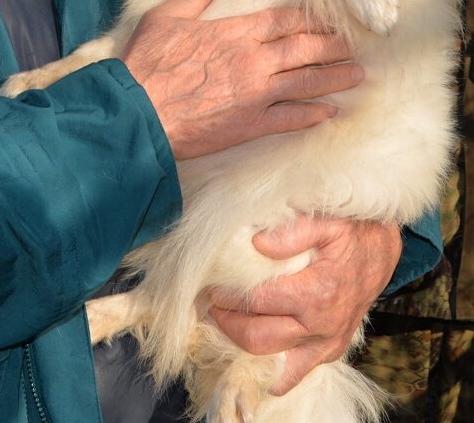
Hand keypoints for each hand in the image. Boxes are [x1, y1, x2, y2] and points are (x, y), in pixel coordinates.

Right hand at [123, 0, 361, 159]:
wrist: (139, 112)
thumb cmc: (148, 63)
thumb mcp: (165, 18)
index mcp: (234, 32)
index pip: (282, 21)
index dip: (308, 19)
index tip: (327, 18)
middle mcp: (252, 60)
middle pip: (303, 48)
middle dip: (332, 46)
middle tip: (355, 46)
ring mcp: (255, 94)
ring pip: (305, 82)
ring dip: (334, 77)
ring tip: (357, 74)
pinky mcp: (250, 125)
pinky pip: (290, 119)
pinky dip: (312, 114)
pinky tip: (329, 112)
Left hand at [209, 217, 401, 393]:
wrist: (382, 246)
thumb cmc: (351, 228)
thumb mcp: (324, 219)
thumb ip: (291, 232)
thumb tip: (256, 245)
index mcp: (317, 293)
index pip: (256, 303)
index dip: (227, 297)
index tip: (210, 287)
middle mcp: (322, 326)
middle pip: (258, 339)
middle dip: (227, 324)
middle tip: (209, 307)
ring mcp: (328, 342)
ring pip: (274, 361)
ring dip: (244, 347)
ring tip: (224, 326)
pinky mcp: (332, 349)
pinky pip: (298, 371)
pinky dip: (275, 369)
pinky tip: (256, 357)